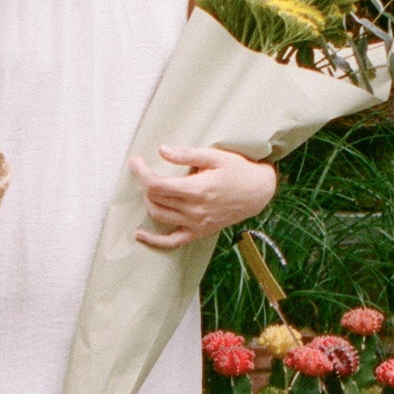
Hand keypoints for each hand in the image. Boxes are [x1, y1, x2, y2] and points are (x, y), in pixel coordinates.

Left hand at [130, 144, 276, 249]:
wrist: (258, 192)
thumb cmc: (238, 170)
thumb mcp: (215, 156)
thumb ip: (187, 155)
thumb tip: (162, 151)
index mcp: (197, 189)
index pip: (157, 185)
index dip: (141, 172)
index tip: (136, 162)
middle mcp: (195, 209)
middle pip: (155, 199)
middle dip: (145, 183)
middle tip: (145, 170)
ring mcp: (196, 224)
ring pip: (159, 216)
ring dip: (148, 202)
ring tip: (149, 189)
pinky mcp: (199, 232)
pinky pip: (172, 241)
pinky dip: (154, 240)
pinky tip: (140, 234)